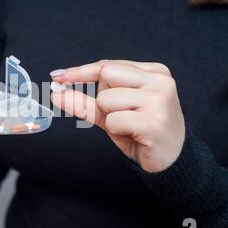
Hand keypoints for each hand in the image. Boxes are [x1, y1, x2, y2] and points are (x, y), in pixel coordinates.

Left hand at [50, 60, 184, 172]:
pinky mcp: (154, 121)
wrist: (171, 161)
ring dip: (110, 118)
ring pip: (106, 99)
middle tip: (121, 115)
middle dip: (103, 99)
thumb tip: (56, 92)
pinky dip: (116, 131)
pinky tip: (135, 135)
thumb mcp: (112, 113)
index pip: (107, 66)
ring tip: (130, 127)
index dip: (80, 72)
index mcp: (154, 72)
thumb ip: (85, 101)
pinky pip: (113, 120)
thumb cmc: (141, 133)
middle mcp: (160, 81)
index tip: (57, 76)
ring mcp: (159, 100)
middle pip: (106, 77)